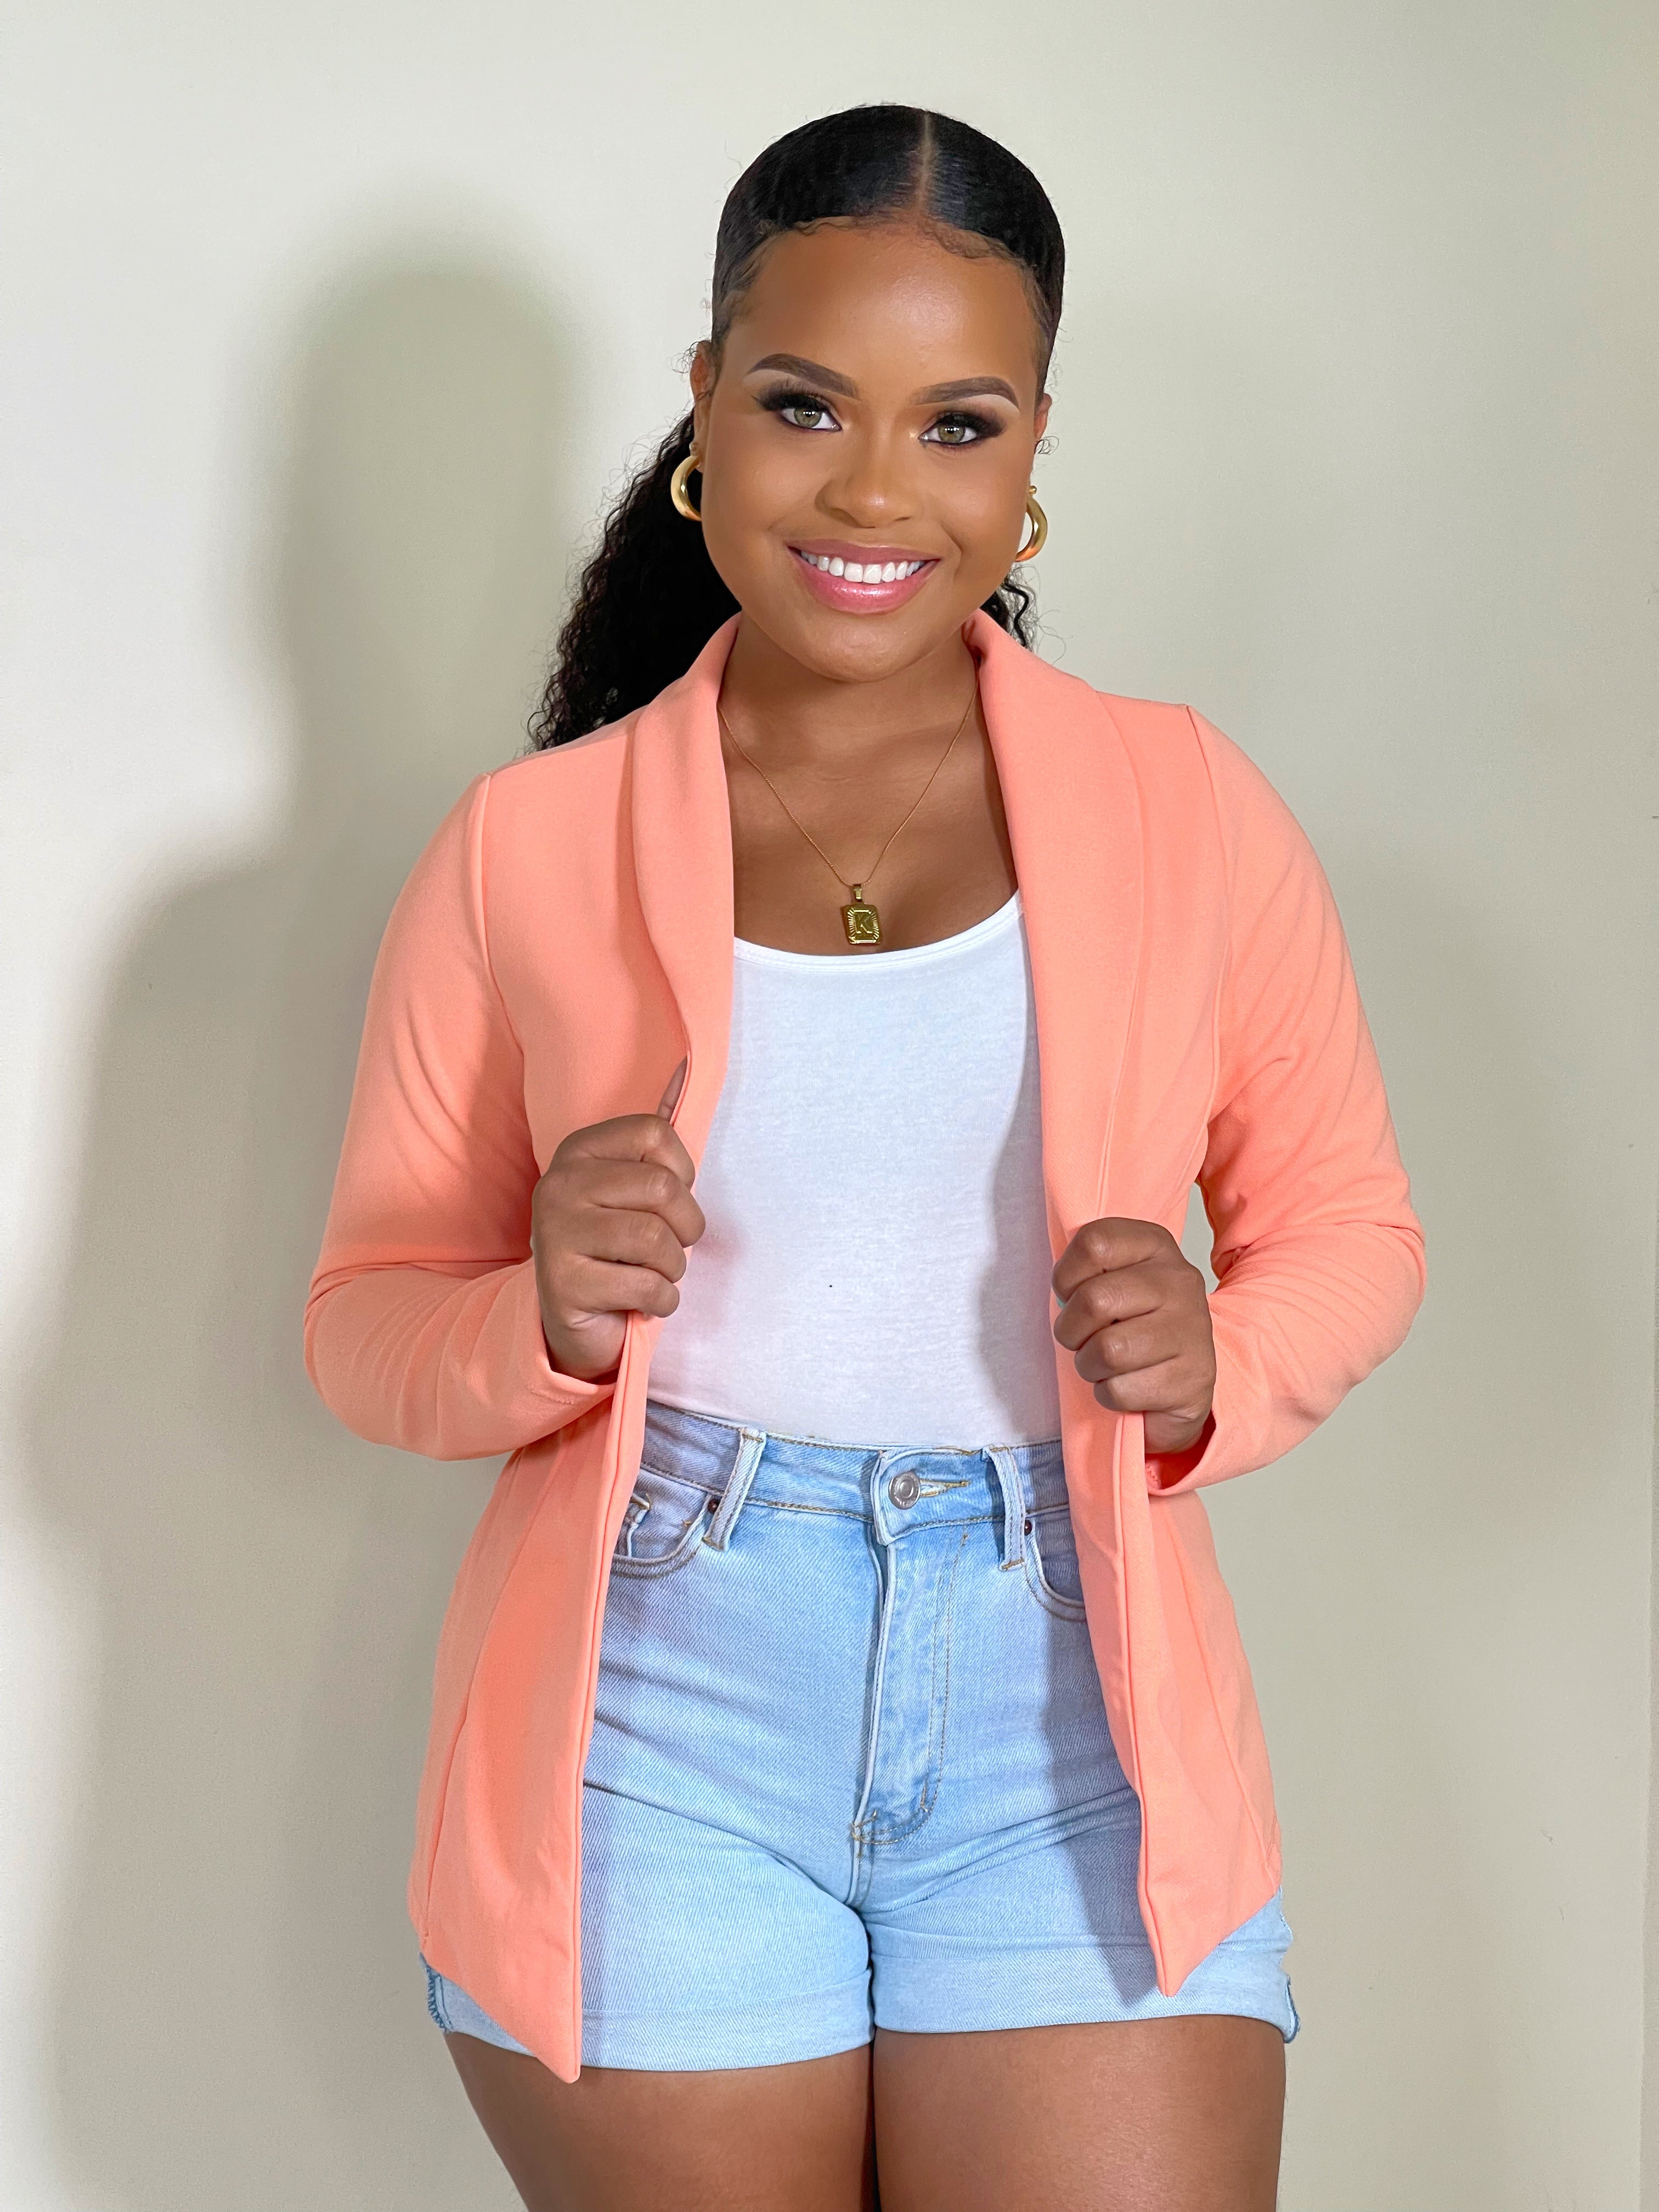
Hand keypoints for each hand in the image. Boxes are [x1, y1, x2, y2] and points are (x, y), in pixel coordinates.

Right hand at [530, 1057, 704, 1382]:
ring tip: (656, 1276)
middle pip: (662, 1187)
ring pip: (656, 1239)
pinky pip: (646, 1287)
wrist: (571, 1322)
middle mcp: (559, 1184)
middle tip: (673, 1248)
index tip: (669, 1202)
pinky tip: (643, 1303)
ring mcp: (555, 1233)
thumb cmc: (615, 1250)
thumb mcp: (632, 1191)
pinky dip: (662, 1302)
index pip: (654, 1132)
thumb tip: (687, 1065)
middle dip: (686, 1228)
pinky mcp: (561, 1283)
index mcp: (577, 1151)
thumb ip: (654, 1142)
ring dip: (673, 1269)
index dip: (682, 1173)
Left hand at [1051, 1217, 1215, 1454]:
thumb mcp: (1111, 1281)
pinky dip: (1109, 1395)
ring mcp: (1192, 1329)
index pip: (1093, 1243)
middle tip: (1080, 1339)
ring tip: (1102, 1364)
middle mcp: (1180, 1281)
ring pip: (1107, 1351)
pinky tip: (1127, 1385)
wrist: (1181, 1379)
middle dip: (1070, 1330)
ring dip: (1089, 1366)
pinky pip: (1121, 1390)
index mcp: (1156, 1246)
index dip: (1065, 1276)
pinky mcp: (1193, 1378)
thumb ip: (1085, 1274)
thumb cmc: (1133, 1325)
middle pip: (1094, 1300)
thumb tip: (1063, 1299)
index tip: (1070, 1294)